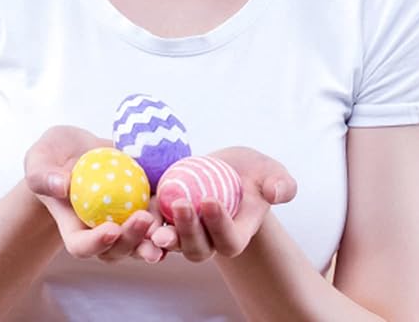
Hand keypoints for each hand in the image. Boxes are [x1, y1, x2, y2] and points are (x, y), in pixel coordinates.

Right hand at [23, 125, 167, 263]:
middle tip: (144, 219)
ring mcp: (123, 220)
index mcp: (73, 227)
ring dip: (156, 238)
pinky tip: (182, 207)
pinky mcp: (142, 204)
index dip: (96, 244)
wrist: (76, 148)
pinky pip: (158, 216)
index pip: (82, 246)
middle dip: (133, 240)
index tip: (109, 229)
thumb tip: (60, 185)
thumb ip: (43, 174)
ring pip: (142, 240)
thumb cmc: (52, 156)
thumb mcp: (39, 159)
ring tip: (168, 230)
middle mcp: (100, 230)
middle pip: (117, 248)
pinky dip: (170, 216)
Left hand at [149, 147, 296, 261]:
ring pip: (173, 245)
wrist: (226, 169)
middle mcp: (210, 241)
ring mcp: (186, 234)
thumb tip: (277, 192)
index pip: (229, 240)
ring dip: (164, 237)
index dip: (219, 225)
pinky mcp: (166, 220)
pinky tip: (137, 217)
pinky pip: (153, 230)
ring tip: (155, 226)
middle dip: (189, 231)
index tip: (211, 201)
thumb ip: (281, 184)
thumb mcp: (271, 172)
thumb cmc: (253, 173)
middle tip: (182, 205)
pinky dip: (144, 229)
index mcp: (237, 235)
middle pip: (197, 249)